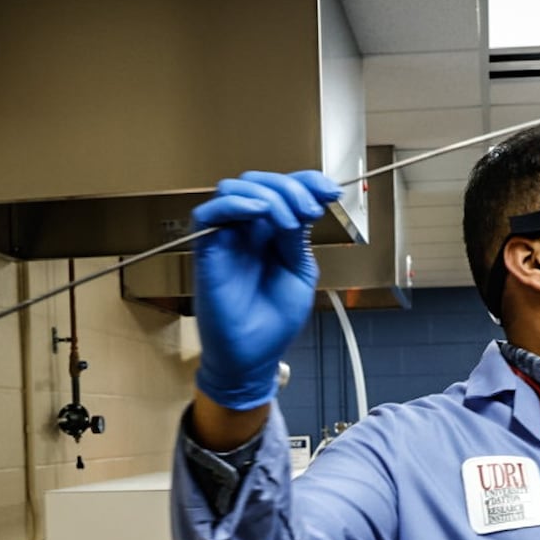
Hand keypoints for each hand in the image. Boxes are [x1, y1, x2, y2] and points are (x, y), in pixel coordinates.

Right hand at [191, 170, 341, 409]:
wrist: (253, 356)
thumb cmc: (273, 321)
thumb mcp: (299, 273)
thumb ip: (298, 240)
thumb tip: (300, 209)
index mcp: (273, 232)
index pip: (285, 190)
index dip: (307, 182)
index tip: (332, 192)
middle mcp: (249, 229)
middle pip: (261, 182)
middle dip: (291, 188)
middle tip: (311, 210)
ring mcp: (227, 237)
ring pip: (234, 189)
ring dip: (267, 195)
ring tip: (288, 221)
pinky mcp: (207, 250)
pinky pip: (208, 213)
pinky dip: (234, 204)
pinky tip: (259, 213)